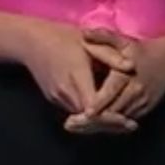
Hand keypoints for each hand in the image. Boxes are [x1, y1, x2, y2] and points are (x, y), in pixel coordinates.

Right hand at [17, 21, 135, 132]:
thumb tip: (132, 66)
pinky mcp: (54, 99)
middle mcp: (65, 92)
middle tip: (132, 126)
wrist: (32, 42)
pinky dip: (90, 118)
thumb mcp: (90, 42)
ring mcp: (57, 98)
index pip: (95, 108)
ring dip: (101, 123)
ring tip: (124, 124)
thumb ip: (111, 55)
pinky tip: (107, 116)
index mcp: (76, 76)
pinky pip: (75, 113)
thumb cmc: (64, 38)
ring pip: (82, 119)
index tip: (128, 121)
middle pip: (90, 119)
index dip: (111, 117)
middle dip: (110, 124)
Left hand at [76, 27, 164, 127]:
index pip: (111, 92)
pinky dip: (111, 125)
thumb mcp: (124, 41)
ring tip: (78, 127)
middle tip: (73, 124)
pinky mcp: (145, 110)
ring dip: (100, 124)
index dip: (99, 103)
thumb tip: (85, 33)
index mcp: (128, 74)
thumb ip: (104, 37)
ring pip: (119, 119)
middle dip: (94, 119)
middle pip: (113, 111)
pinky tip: (94, 126)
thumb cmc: (142, 51)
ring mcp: (142, 102)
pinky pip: (125, 121)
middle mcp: (136, 91)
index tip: (85, 112)